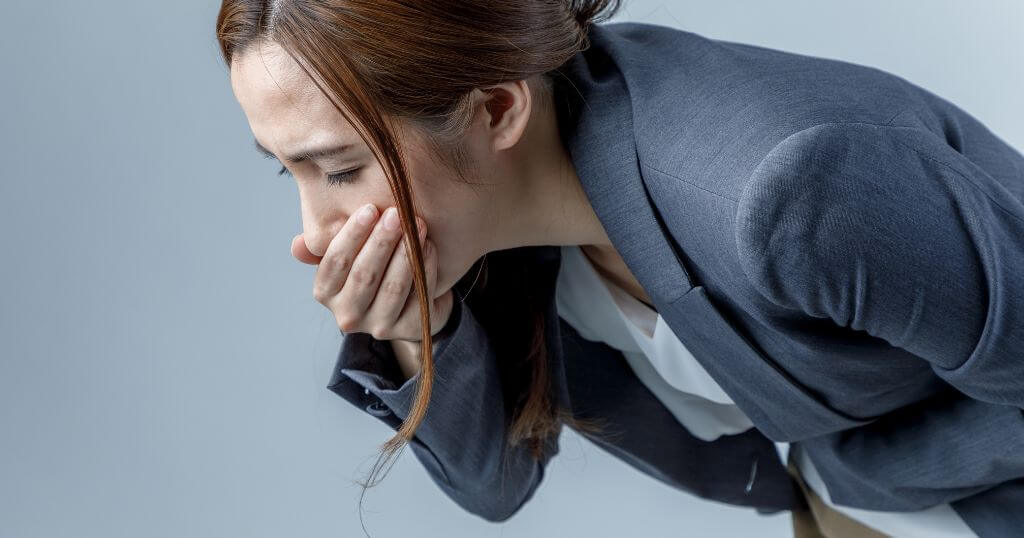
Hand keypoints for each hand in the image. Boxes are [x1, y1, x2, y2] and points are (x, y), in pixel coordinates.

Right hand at [292, 204, 453, 343]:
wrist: (409, 299)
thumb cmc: (372, 268)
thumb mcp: (347, 256)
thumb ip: (325, 246)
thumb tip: (298, 245)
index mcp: (325, 293)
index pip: (335, 263)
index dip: (352, 235)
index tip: (370, 209)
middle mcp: (347, 315)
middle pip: (364, 275)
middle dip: (381, 241)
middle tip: (397, 213)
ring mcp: (378, 326)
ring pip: (393, 287)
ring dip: (406, 253)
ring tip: (417, 224)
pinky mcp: (409, 329)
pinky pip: (418, 295)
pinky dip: (425, 268)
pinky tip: (429, 246)